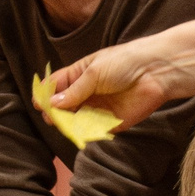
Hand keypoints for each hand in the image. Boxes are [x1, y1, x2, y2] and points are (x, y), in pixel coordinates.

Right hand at [49, 45, 176, 126]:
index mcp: (79, 75)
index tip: (39, 104)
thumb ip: (74, 90)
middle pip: (62, 106)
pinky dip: (83, 133)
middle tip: (52, 116)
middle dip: (54, 112)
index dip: (45, 95)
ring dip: (67, 124)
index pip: (56, 86)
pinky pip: (92, 131)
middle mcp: (86, 93)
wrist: (155, 72)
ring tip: (63, 123)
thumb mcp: (94, 72)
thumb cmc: (124, 62)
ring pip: (74, 120)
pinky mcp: (110, 123)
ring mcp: (97, 109)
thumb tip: (51, 104)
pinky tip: (78, 131)